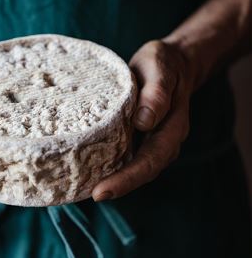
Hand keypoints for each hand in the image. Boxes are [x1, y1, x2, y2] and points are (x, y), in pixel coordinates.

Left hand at [92, 40, 194, 200]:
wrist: (172, 62)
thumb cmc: (163, 62)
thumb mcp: (160, 67)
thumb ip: (156, 92)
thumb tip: (144, 122)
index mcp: (172, 127)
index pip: (150, 160)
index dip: (127, 179)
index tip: (102, 191)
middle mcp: (164, 139)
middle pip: (143, 170)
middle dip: (118, 186)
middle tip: (90, 195)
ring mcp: (153, 139)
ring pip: (136, 167)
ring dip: (115, 180)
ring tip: (85, 189)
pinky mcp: (141, 136)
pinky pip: (129, 155)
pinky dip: (113, 166)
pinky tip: (93, 169)